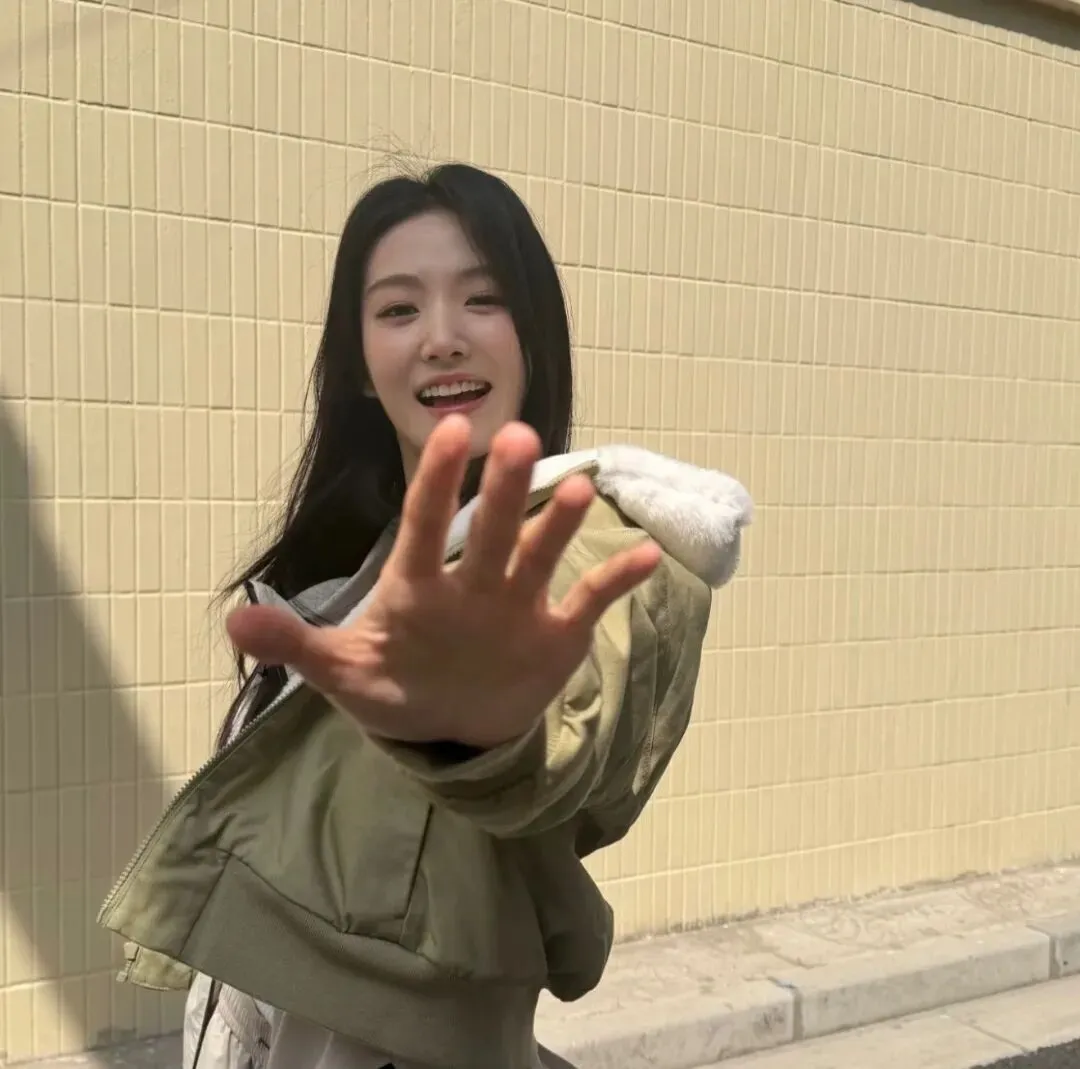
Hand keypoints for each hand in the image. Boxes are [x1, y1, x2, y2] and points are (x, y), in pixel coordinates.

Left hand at [225, 417, 660, 748]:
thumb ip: (297, 645)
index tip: (452, 429)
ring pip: (541, 555)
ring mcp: (518, 605)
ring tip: (584, 488)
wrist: (451, 725)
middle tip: (518, 437)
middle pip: (490, 531)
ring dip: (560, 525)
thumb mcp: (341, 672)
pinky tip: (647, 558)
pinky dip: (616, 581)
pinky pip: (588, 601)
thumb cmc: (393, 686)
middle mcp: (473, 584)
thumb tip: (233, 618)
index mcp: (418, 588)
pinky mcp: (554, 634)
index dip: (435, 481)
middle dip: (503, 490)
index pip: (424, 525)